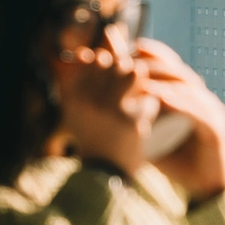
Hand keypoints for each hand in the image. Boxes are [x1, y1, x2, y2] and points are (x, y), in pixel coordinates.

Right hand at [54, 37, 153, 178]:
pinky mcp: (131, 121)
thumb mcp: (81, 109)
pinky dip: (150, 108)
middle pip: (116, 63)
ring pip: (134, 73)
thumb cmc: (93, 138)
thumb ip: (86, 78)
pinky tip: (147, 120)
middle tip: (133, 82)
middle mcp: (89, 100)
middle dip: (127, 68)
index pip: (96, 60)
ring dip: (140, 80)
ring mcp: (110, 109)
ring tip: (141, 93)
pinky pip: (148, 101)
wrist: (102, 177)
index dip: (110, 62)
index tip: (115, 75)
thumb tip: (97, 47)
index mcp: (74, 95)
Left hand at [134, 41, 224, 202]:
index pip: (171, 67)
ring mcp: (212, 112)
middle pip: (179, 72)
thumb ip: (132, 123)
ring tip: (139, 77)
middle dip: (154, 61)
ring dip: (163, 80)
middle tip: (131, 58)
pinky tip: (160, 98)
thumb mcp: (149, 139)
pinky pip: (197, 111)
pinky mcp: (217, 129)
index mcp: (188, 98)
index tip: (128, 48)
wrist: (203, 192)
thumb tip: (103, 109)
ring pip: (187, 88)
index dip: (152, 54)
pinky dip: (178, 102)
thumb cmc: (176, 164)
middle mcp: (202, 100)